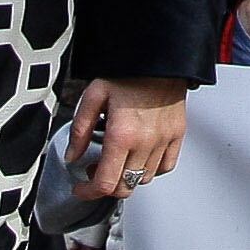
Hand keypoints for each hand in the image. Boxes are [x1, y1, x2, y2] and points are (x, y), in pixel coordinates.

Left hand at [69, 75, 187, 199]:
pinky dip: (151, 168)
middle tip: (95, 171)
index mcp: (121, 135)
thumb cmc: (127, 72)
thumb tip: (72, 157)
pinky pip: (166, 166)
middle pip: (125, 187)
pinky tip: (140, 156)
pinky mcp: (177, 134)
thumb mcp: (93, 95)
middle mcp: (145, 142)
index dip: (88, 192)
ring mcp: (164, 140)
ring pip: (144, 179)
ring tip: (118, 160)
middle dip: (106, 186)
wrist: (159, 56)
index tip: (80, 189)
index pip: (105, 183)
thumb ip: (79, 130)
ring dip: (127, 177)